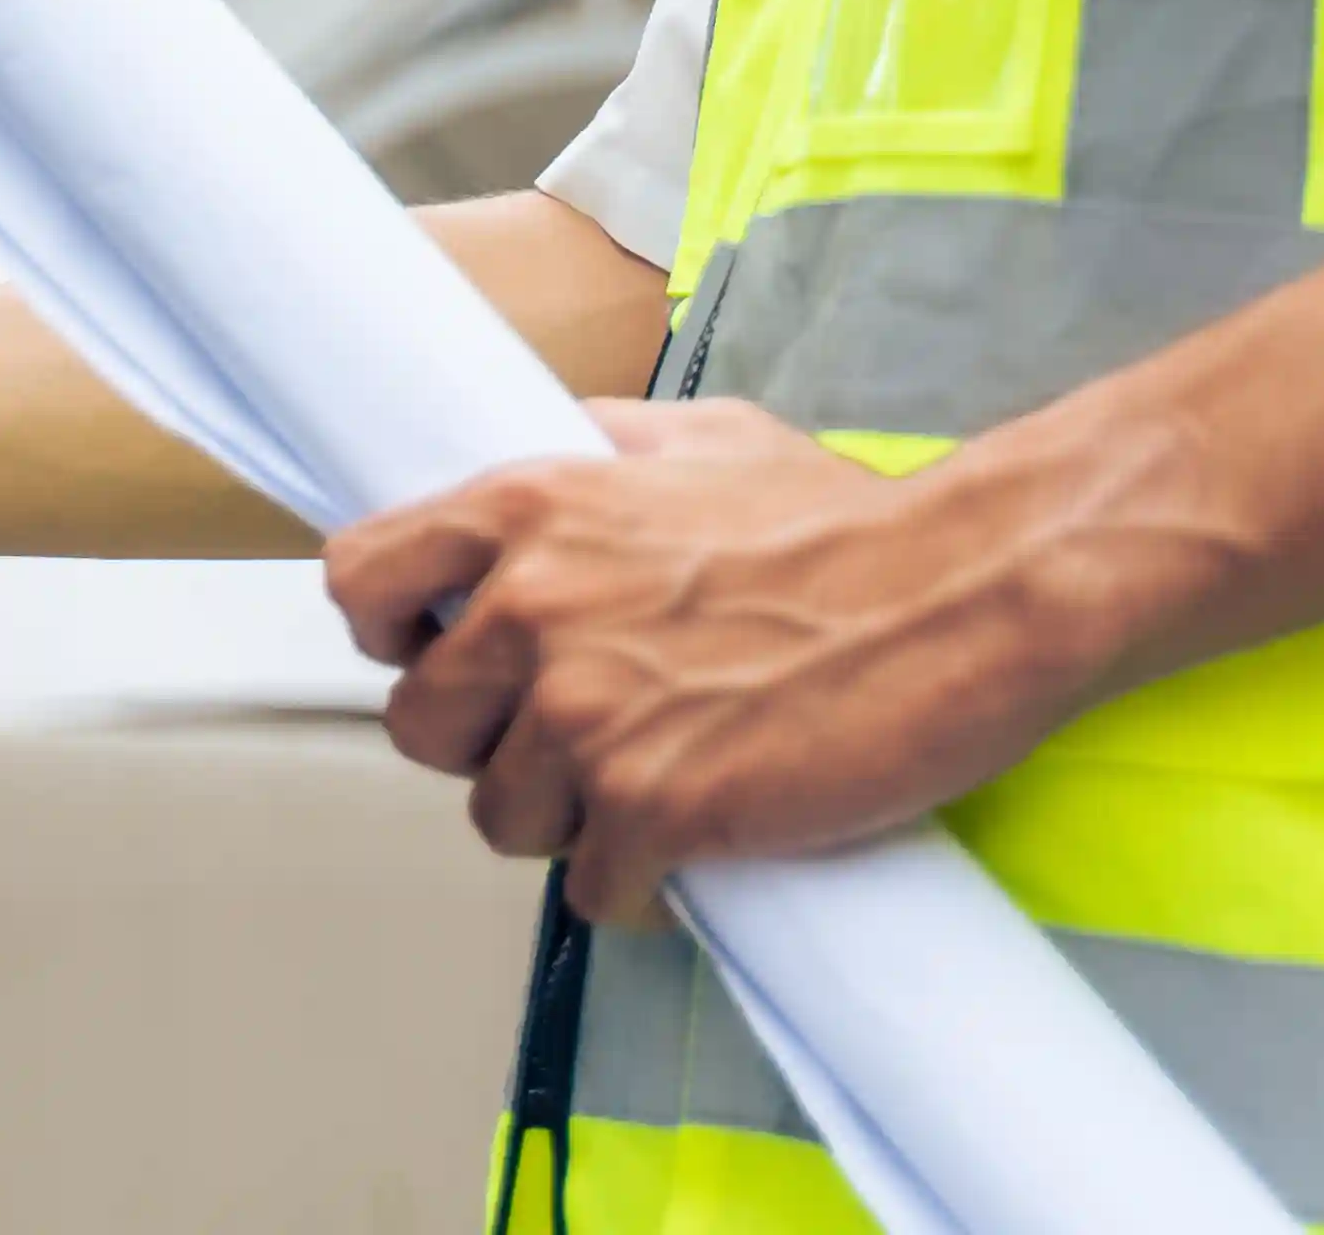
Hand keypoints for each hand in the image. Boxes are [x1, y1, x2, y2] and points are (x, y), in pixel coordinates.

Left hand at [323, 400, 1120, 922]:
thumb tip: (545, 450)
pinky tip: (690, 844)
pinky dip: (635, 882)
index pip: (361, 575)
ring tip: (643, 786)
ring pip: (501, 817)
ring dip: (564, 817)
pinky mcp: (653, 810)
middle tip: (562, 735)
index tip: (429, 647)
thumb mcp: (701, 436)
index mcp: (530, 510)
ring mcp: (588, 718)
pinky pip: (592, 887)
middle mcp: (535, 611)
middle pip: (420, 722)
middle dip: (485, 739)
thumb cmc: (844, 520)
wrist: (962, 593)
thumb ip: (598, 447)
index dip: (387, 627)